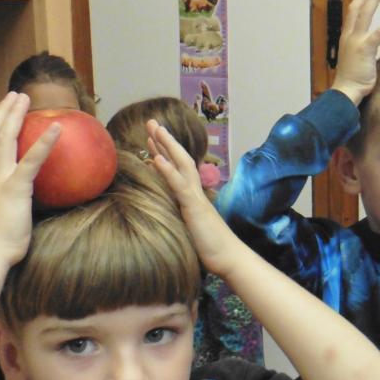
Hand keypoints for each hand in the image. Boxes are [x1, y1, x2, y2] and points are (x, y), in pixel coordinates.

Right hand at [0, 92, 58, 267]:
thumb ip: (6, 199)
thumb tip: (16, 199)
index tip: (4, 109)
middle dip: (4, 111)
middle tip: (15, 94)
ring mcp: (0, 179)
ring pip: (5, 138)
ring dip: (15, 115)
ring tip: (25, 98)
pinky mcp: (15, 188)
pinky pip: (31, 161)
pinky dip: (44, 142)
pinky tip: (57, 128)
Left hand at [146, 120, 238, 276]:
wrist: (228, 257)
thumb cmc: (210, 246)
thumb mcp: (190, 227)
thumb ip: (182, 215)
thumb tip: (168, 212)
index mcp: (192, 195)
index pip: (177, 168)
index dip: (164, 152)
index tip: (152, 140)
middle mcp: (194, 191)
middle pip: (179, 158)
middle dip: (164, 140)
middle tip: (151, 122)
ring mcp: (195, 197)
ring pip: (181, 164)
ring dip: (166, 145)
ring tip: (154, 129)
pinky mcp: (194, 206)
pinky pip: (179, 185)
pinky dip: (168, 170)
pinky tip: (157, 158)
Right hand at [330, 0, 379, 105]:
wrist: (346, 91)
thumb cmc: (353, 79)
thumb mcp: (356, 59)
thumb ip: (363, 49)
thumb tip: (372, 47)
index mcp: (346, 37)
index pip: (352, 13)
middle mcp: (349, 35)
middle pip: (357, 7)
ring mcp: (355, 41)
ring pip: (364, 13)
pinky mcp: (365, 49)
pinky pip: (378, 33)